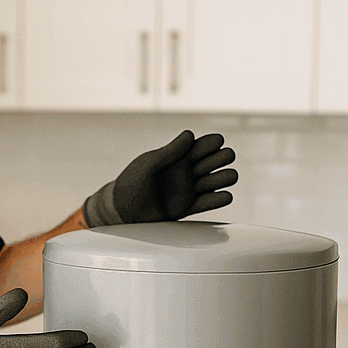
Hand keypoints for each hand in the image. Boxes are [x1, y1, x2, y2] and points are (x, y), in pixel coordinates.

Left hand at [83, 130, 237, 226]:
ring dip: (224, 177)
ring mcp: (191, 189)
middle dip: (220, 159)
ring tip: (209, 183)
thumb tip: (190, 134)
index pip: (208, 143)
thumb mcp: (149, 164)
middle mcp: (189, 170)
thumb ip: (170, 151)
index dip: (213, 143)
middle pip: (221, 158)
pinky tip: (222, 196)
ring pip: (222, 178)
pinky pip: (213, 201)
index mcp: (180, 155)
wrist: (122, 212)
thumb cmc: (131, 183)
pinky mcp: (190, 208)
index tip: (201, 151)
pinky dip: (221, 199)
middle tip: (200, 169)